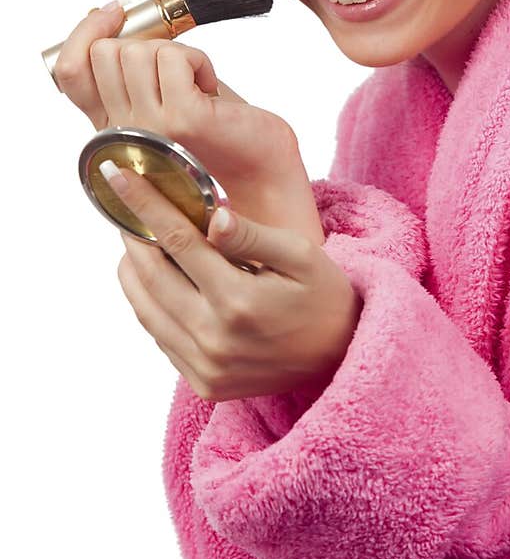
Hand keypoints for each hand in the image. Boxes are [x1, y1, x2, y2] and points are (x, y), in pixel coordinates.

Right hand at [52, 5, 324, 243]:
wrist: (264, 174)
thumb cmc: (220, 132)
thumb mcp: (164, 96)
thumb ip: (134, 71)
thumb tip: (116, 19)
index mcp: (109, 128)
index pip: (69, 71)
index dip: (86, 32)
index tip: (116, 12)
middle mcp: (120, 134)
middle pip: (106, 52)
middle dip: (146, 42)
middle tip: (178, 68)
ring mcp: (149, 129)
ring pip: (139, 50)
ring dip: (177, 53)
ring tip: (197, 85)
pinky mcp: (183, 120)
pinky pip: (176, 57)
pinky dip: (199, 60)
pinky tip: (211, 89)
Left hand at [107, 161, 361, 401]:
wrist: (342, 355)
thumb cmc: (324, 295)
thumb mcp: (302, 255)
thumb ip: (253, 236)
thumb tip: (212, 217)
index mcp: (239, 301)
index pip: (177, 241)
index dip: (144, 205)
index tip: (117, 175)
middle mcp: (214, 338)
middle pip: (150, 276)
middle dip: (132, 235)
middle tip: (125, 205)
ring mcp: (206, 366)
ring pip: (146, 309)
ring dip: (133, 270)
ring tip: (137, 240)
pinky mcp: (203, 383)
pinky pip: (160, 337)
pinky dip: (150, 303)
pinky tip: (158, 280)